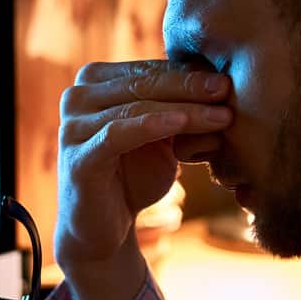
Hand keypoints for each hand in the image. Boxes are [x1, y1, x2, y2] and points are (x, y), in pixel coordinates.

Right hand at [56, 60, 230, 299]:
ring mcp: (72, 127)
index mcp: (93, 82)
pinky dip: (152, 126)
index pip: (147, 69)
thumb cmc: (133, 177)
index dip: (188, 72)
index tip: (228, 77)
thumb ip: (178, 107)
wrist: (103, 230)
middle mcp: (76, 97)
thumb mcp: (160, 136)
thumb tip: (223, 83)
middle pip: (142, 83)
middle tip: (227, 87)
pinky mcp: (77, 158)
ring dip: (184, 109)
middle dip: (189, 85)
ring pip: (135, 107)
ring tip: (221, 114)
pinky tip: (182, 124)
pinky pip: (118, 134)